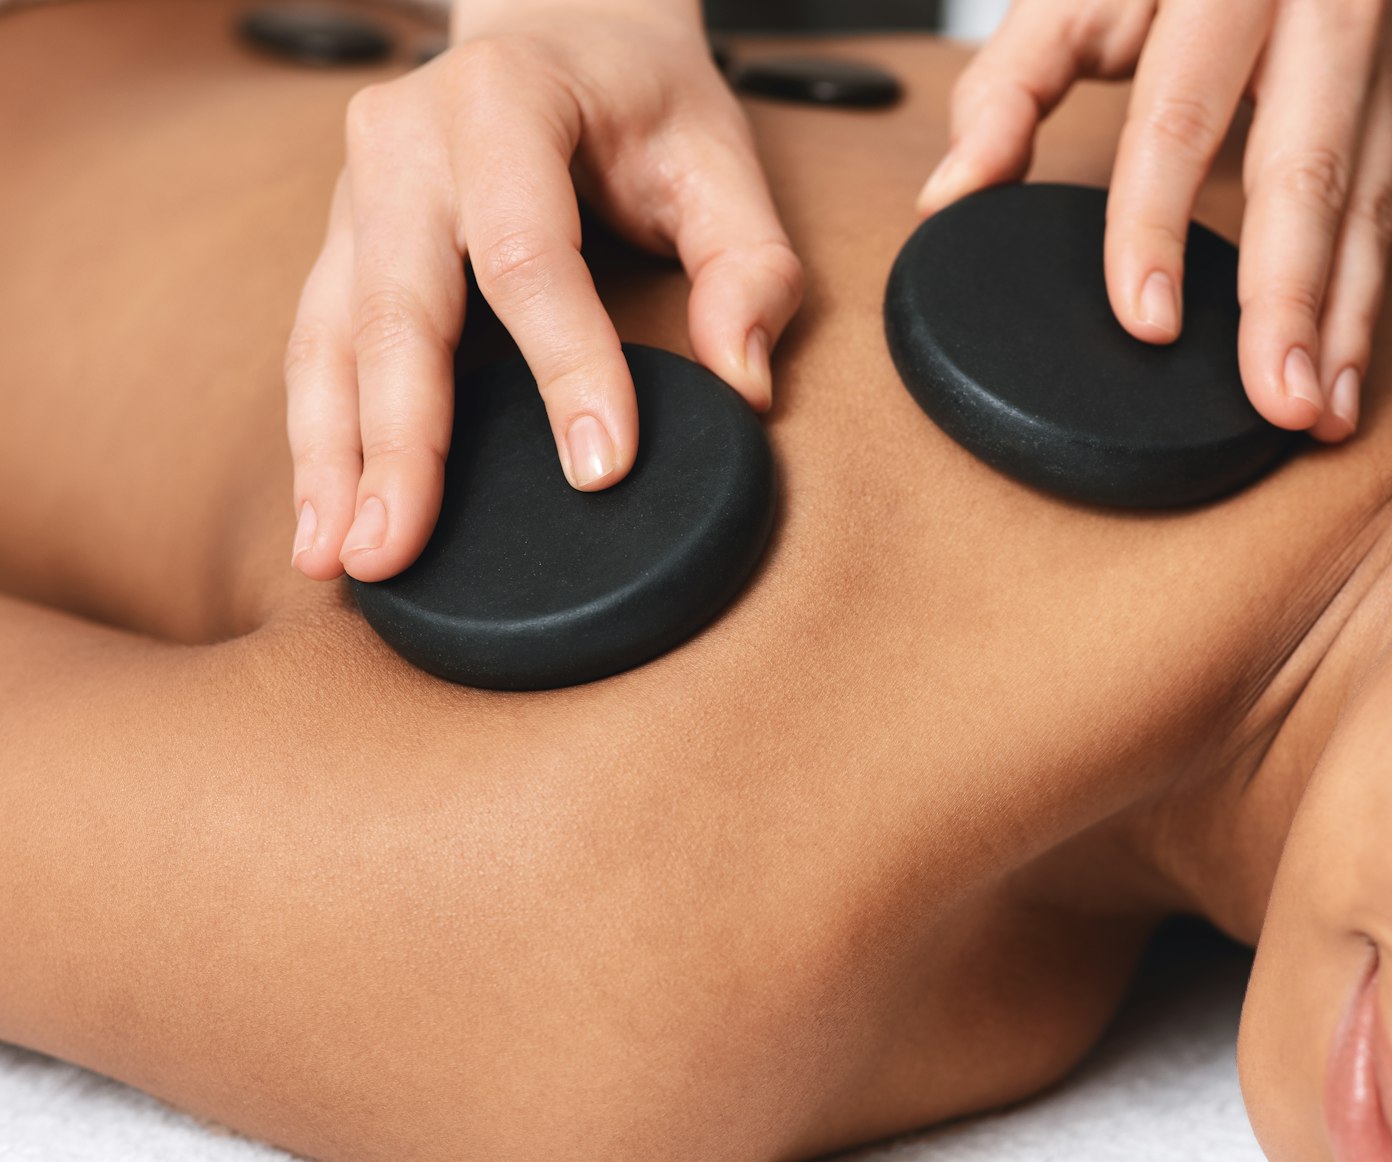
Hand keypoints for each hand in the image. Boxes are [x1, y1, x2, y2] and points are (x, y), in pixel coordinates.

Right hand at [287, 0, 802, 582]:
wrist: (558, 23)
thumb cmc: (641, 96)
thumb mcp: (720, 152)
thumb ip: (750, 261)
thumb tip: (744, 381)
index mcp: (503, 102)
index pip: (530, 253)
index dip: (568, 365)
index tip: (601, 465)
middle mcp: (406, 142)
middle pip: (397, 309)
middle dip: (400, 440)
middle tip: (397, 547)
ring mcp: (358, 193)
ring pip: (332, 337)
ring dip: (333, 458)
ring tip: (341, 558)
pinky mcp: (344, 242)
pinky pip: (320, 347)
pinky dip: (322, 436)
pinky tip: (327, 514)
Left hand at [918, 0, 1391, 443]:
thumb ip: (1009, 88)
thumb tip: (954, 195)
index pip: (1179, 118)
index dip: (1158, 224)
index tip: (1144, 321)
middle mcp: (1320, 9)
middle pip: (1302, 172)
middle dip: (1288, 299)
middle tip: (1276, 399)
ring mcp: (1375, 53)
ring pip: (1366, 200)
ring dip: (1343, 320)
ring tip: (1318, 411)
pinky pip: (1387, 207)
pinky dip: (1365, 298)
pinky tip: (1345, 370)